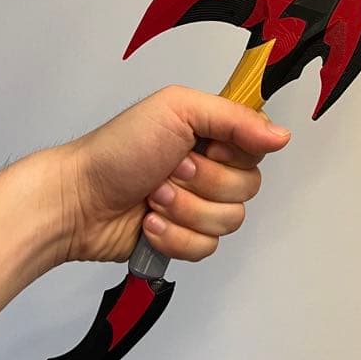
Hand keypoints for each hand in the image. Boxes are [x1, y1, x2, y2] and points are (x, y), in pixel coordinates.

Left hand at [57, 86, 290, 264]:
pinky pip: (206, 249)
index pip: (258, 148)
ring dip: (186, 210)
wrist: (77, 199)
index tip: (205, 145)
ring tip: (153, 198)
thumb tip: (283, 135)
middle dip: (203, 183)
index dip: (234, 152)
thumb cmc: (118, 148)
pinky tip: (149, 224)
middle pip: (248, 188)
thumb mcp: (178, 110)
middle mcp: (211, 168)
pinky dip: (174, 237)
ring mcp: (198, 206)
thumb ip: (234, 118)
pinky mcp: (184, 239)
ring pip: (229, 222)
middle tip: (168, 170)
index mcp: (213, 132)